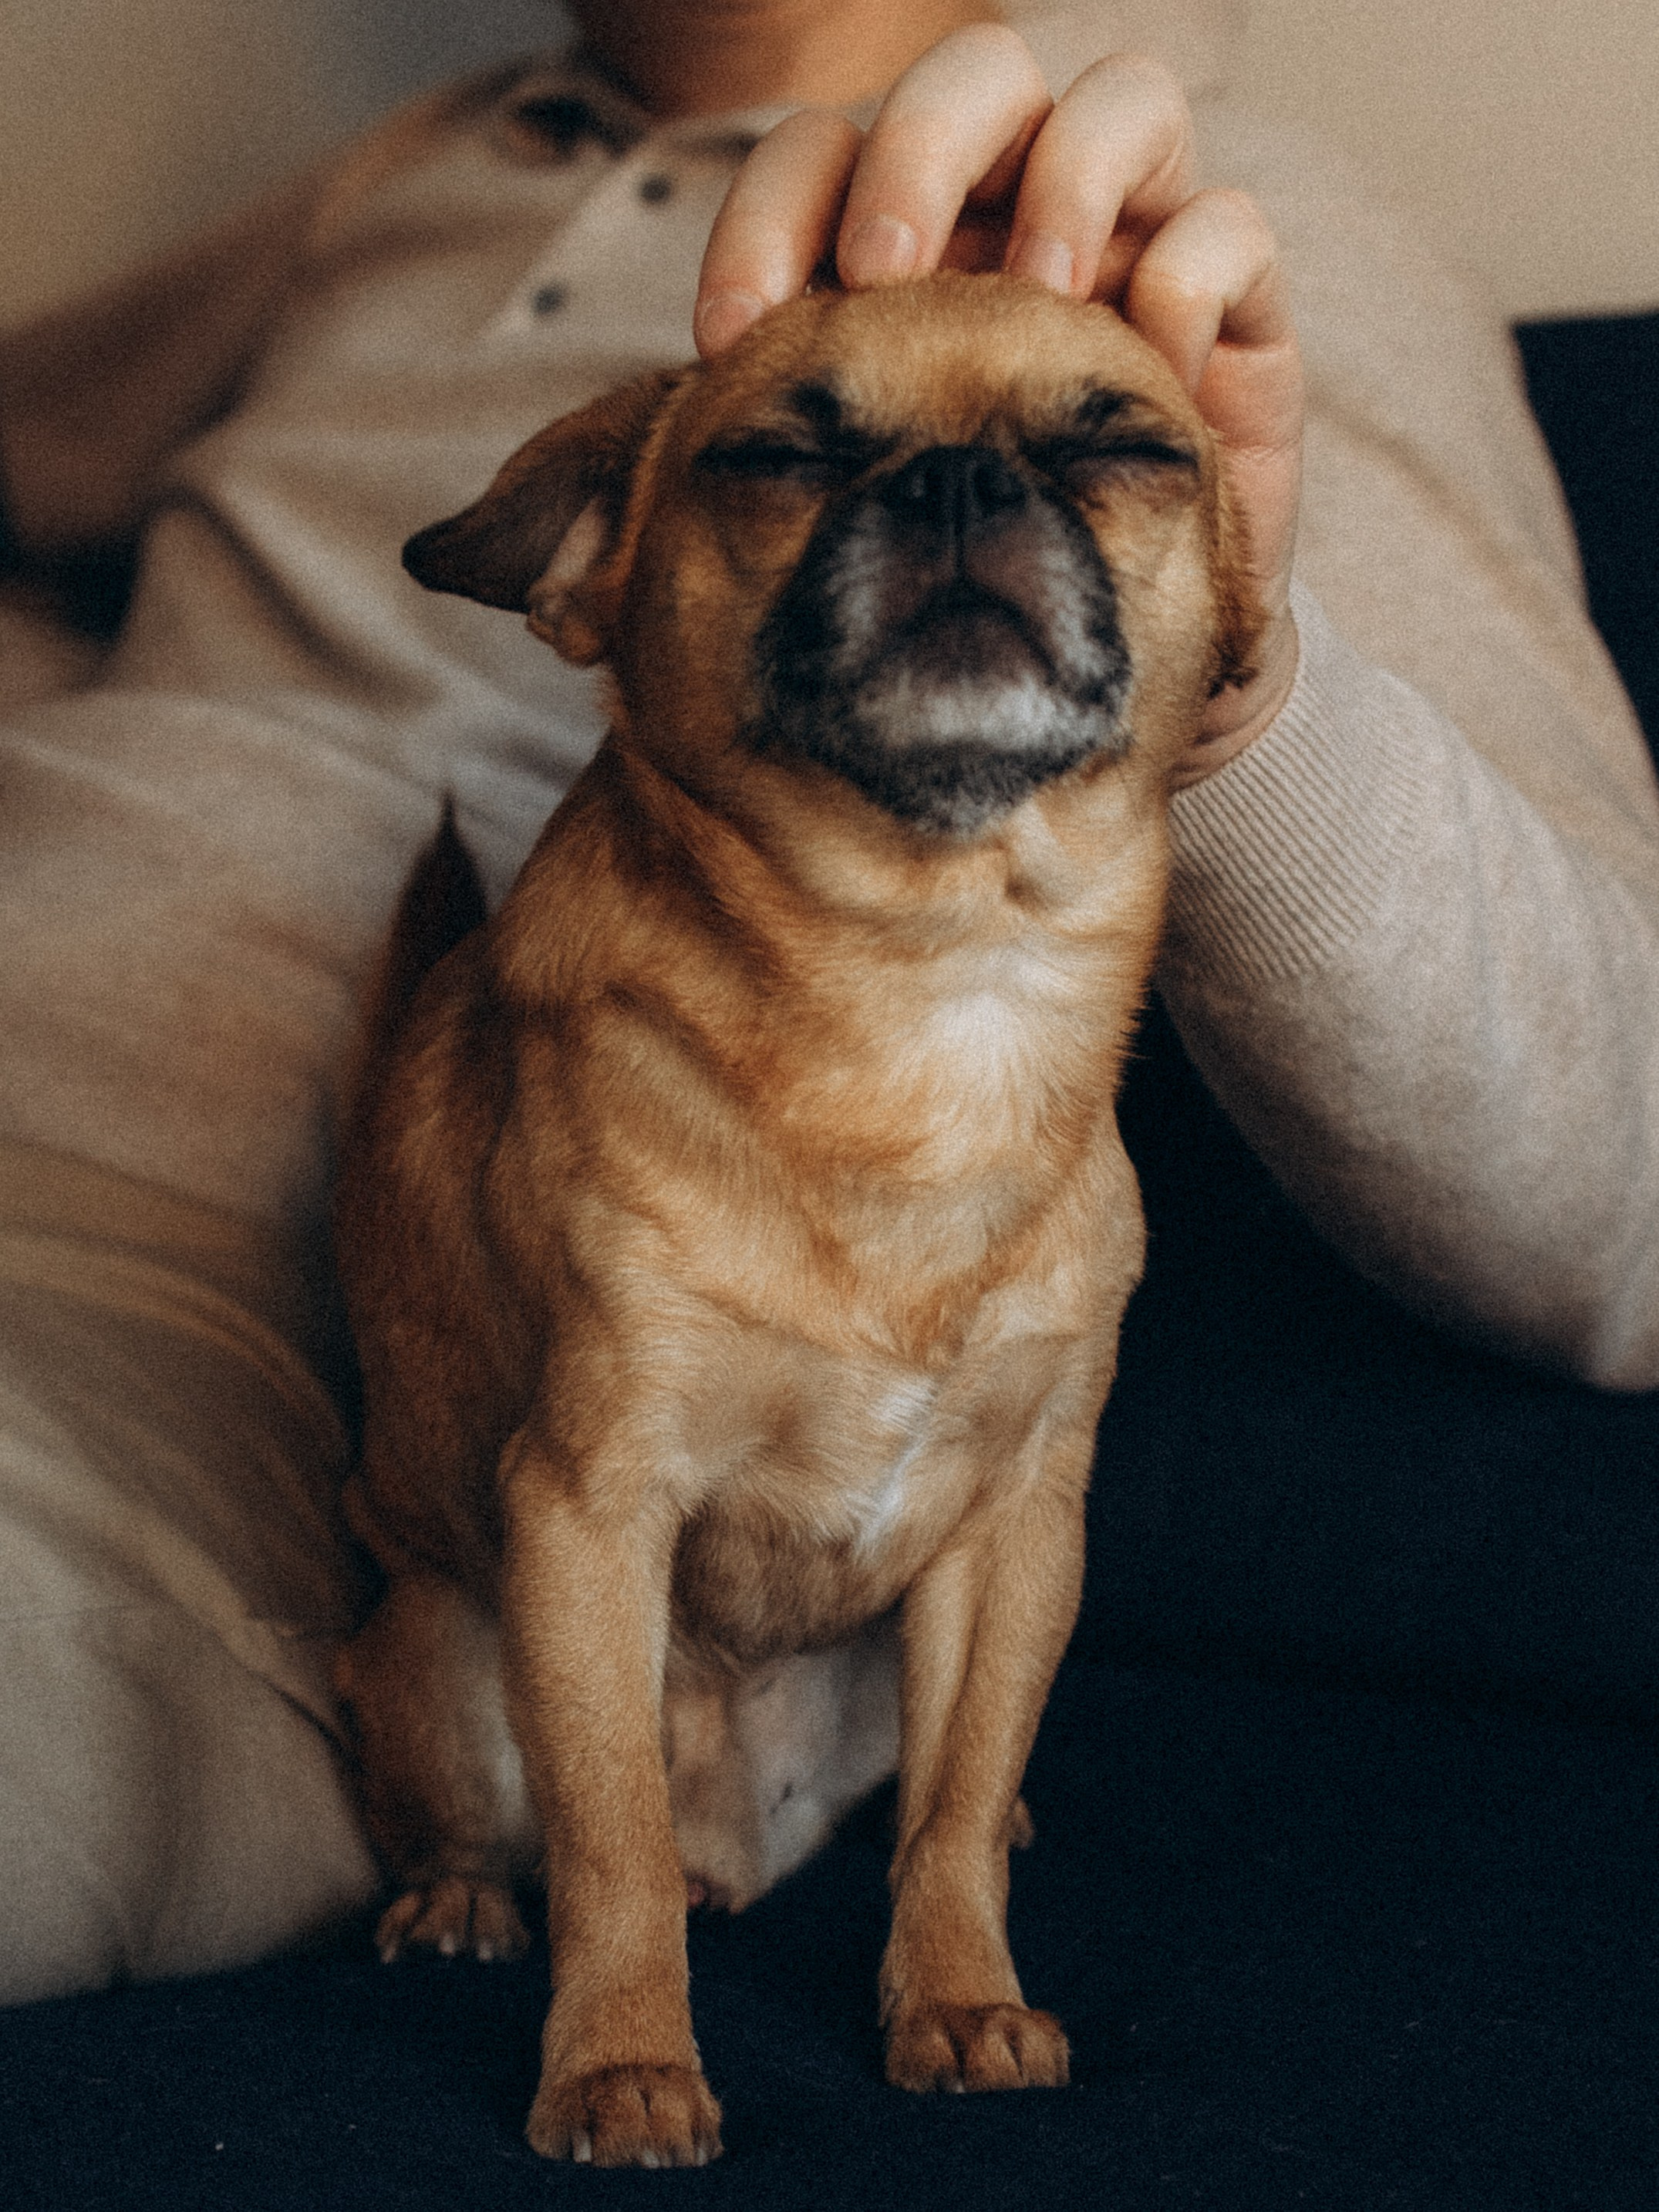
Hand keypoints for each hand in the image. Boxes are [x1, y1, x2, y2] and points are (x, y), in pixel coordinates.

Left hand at [693, 29, 1302, 782]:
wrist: (1072, 713)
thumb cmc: (912, 633)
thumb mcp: (778, 575)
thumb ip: (663, 541)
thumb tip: (503, 578)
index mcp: (894, 267)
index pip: (822, 155)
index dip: (771, 210)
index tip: (735, 336)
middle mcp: (1009, 236)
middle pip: (979, 75)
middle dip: (919, 157)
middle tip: (885, 275)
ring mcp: (1129, 268)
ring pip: (1124, 105)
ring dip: (1068, 184)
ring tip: (1034, 306)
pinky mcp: (1233, 338)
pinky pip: (1232, 233)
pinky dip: (1188, 271)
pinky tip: (1148, 359)